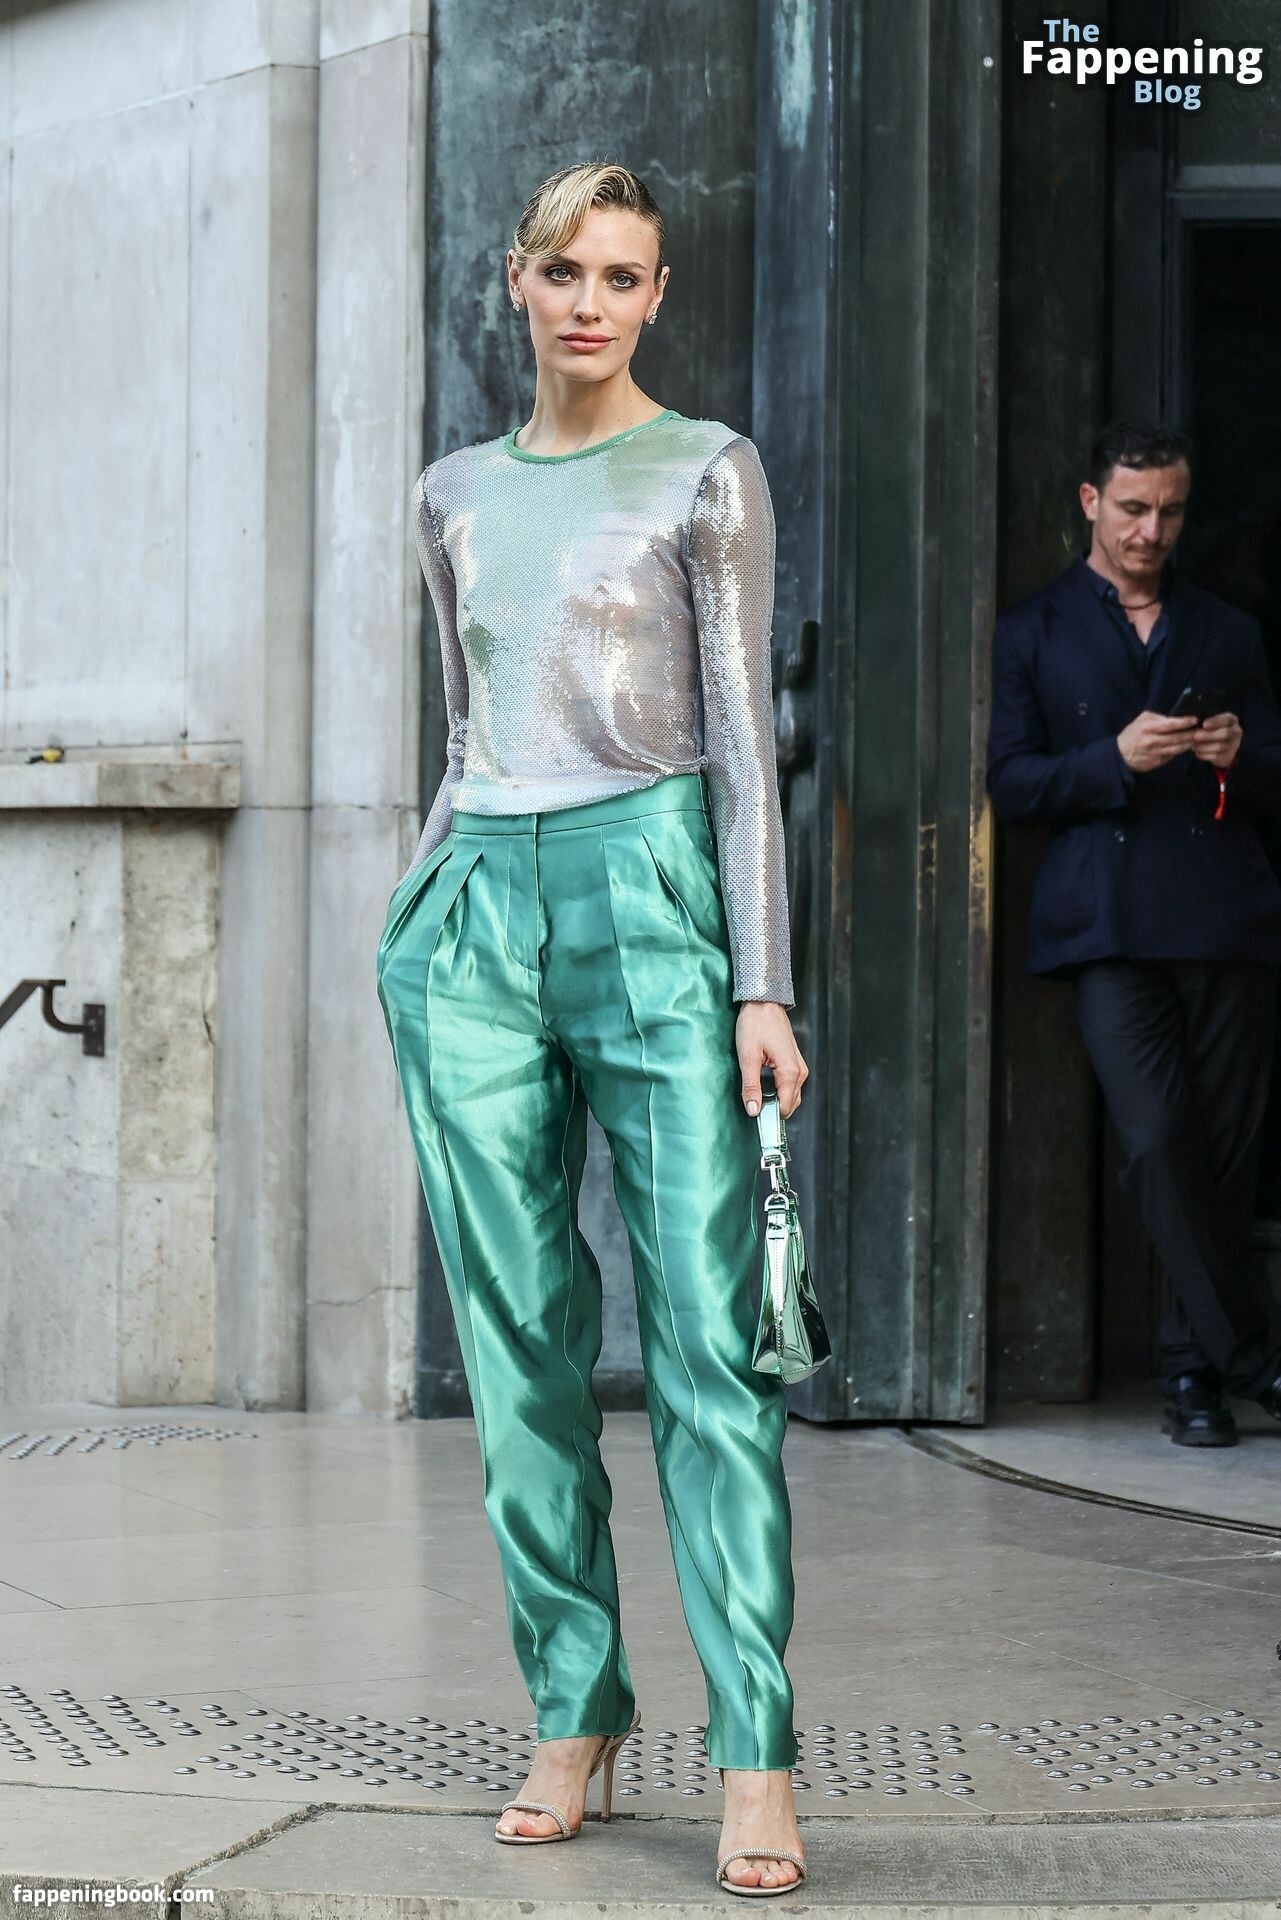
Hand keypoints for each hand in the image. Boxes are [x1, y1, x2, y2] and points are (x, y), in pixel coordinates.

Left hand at [736, 1003, 807, 1118]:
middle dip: (773, 1108)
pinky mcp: (794, 1061)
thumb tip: (753, 1110)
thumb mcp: (747, 1057)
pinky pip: (790, 1084)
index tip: (756, 1118)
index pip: (786, 1107)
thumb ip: (751, 1086)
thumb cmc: (756, 1024)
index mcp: (790, 1071)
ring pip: (791, 1094)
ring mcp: (799, 1066)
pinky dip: (778, 1089)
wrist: (763, 1002)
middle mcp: (799, 1071)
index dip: (771, 1116)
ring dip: (776, 1099)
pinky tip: (763, 1083)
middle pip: (790, 1103)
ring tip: (756, 1093)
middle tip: (753, 1104)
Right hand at [1117, 710, 1198, 772]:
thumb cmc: (1133, 734)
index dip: (1185, 722)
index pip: (1171, 724)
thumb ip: (1158, 718)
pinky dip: (1181, 750)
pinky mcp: (1157, 762)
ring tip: (1197, 737)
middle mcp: (1152, 741)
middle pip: (1178, 737)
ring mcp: (1155, 753)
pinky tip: (1187, 745)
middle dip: (1192, 733)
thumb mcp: (1142, 720)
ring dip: (1190, 743)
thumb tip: (1177, 716)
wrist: (1120, 754)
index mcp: (1148, 728)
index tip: (1195, 719)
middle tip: (1202, 729)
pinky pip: (1173, 755)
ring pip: (1178, 748)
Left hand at [1192, 712, 1241, 768]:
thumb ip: (1204, 720)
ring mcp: (1234, 744)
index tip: (1204, 724)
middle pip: (1225, 733)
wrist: (1218, 746)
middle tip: (1195, 736)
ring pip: (1220, 746)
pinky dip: (1206, 755)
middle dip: (1209, 735)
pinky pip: (1217, 757)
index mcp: (1231, 720)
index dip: (1215, 722)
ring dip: (1205, 746)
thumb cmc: (1211, 729)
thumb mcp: (1210, 722)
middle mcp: (1236, 731)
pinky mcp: (1229, 756)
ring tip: (1193, 746)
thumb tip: (1192, 721)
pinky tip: (1197, 753)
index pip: (1226, 719)